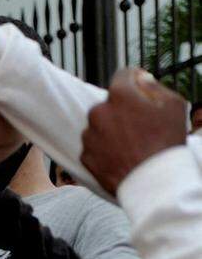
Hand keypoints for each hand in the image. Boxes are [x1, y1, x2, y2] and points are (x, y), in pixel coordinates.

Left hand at [82, 68, 188, 194]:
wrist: (152, 182)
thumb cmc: (166, 142)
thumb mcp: (173, 105)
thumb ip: (154, 87)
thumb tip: (141, 80)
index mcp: (120, 95)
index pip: (123, 76)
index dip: (135, 79)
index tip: (140, 86)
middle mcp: (98, 112)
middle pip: (109, 104)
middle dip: (122, 110)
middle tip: (140, 125)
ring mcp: (89, 135)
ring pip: (100, 126)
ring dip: (112, 130)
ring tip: (131, 144)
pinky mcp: (85, 156)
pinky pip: (94, 147)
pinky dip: (104, 149)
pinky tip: (122, 156)